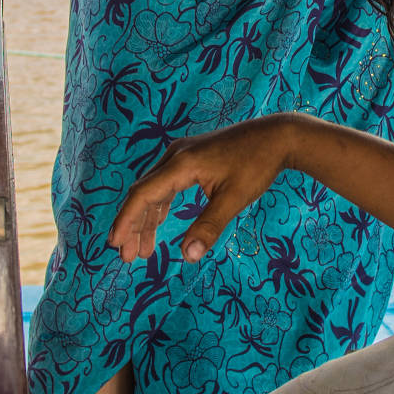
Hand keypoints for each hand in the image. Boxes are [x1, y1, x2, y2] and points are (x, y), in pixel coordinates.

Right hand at [109, 116, 293, 263]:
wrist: (277, 136)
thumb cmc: (257, 165)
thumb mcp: (234, 199)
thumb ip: (208, 227)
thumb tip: (186, 257)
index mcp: (181, 164)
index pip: (142, 194)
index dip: (126, 220)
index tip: (115, 244)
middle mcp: (175, 156)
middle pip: (143, 192)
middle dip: (133, 225)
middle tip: (127, 256)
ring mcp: (182, 155)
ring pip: (153, 189)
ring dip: (146, 218)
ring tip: (142, 250)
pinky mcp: (191, 158)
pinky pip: (165, 184)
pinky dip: (159, 206)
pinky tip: (158, 223)